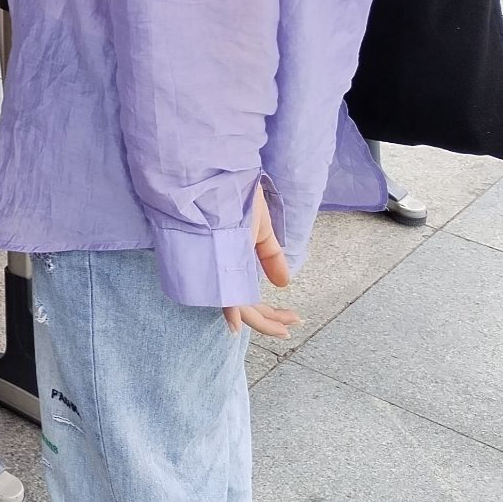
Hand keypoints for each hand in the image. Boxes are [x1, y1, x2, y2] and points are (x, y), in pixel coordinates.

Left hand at [223, 184, 300, 338]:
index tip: (292, 318)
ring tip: (283, 329)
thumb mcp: (260, 227)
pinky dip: (230, 308)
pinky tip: (236, 325)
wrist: (216, 172)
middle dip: (269, 319)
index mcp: (234, 259)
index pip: (249, 294)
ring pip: (236, 303)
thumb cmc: (233, 194)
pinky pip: (220, 290)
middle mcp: (224, 265)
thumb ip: (270, 255)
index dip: (270, 310)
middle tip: (290, 326)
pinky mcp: (210, 258)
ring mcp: (216, 264)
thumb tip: (283, 283)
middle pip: (245, 303)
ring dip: (260, 319)